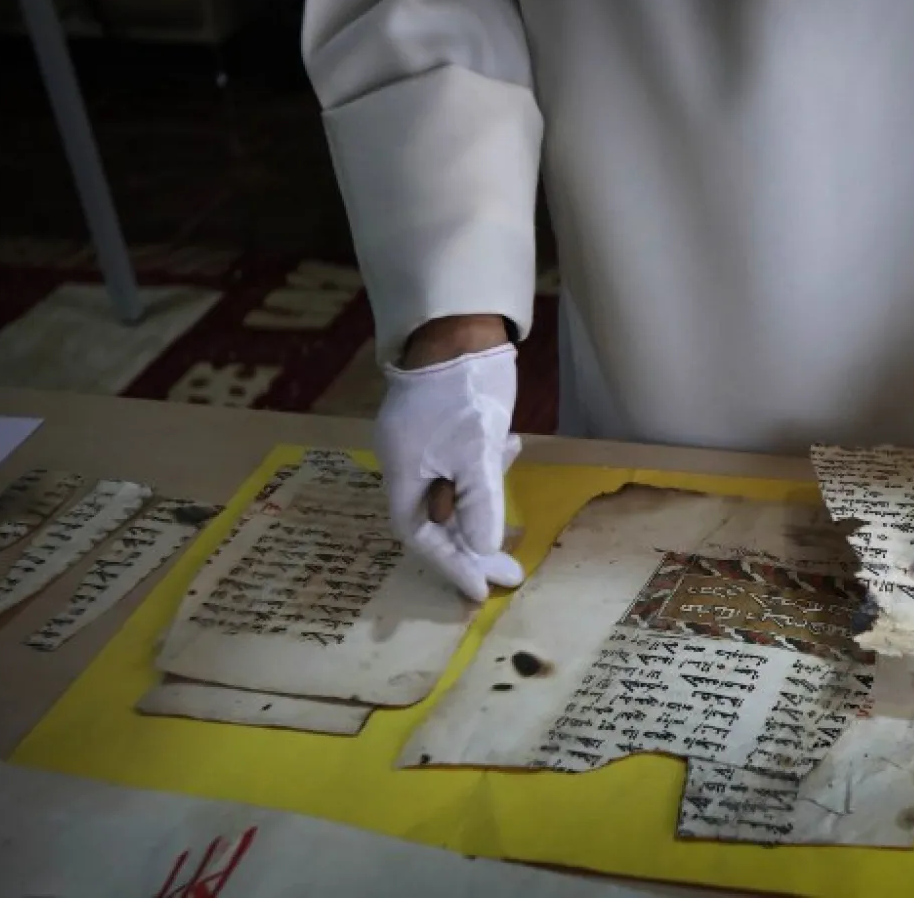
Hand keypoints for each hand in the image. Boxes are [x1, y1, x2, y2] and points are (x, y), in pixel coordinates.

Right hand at [376, 318, 522, 601]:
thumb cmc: (465, 390)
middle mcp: (405, 459)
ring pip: (450, 489)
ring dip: (481, 506)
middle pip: (435, 517)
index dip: (448, 564)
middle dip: (470, 546)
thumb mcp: (476, 451)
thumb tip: (480, 552)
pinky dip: (484, 468)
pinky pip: (459, 459)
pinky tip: (511, 448)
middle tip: (508, 572)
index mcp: (401, 470)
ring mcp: (422, 439)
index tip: (480, 589)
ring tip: (513, 520)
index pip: (418, 534)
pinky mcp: (442, 421)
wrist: (460, 323)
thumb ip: (478, 504)